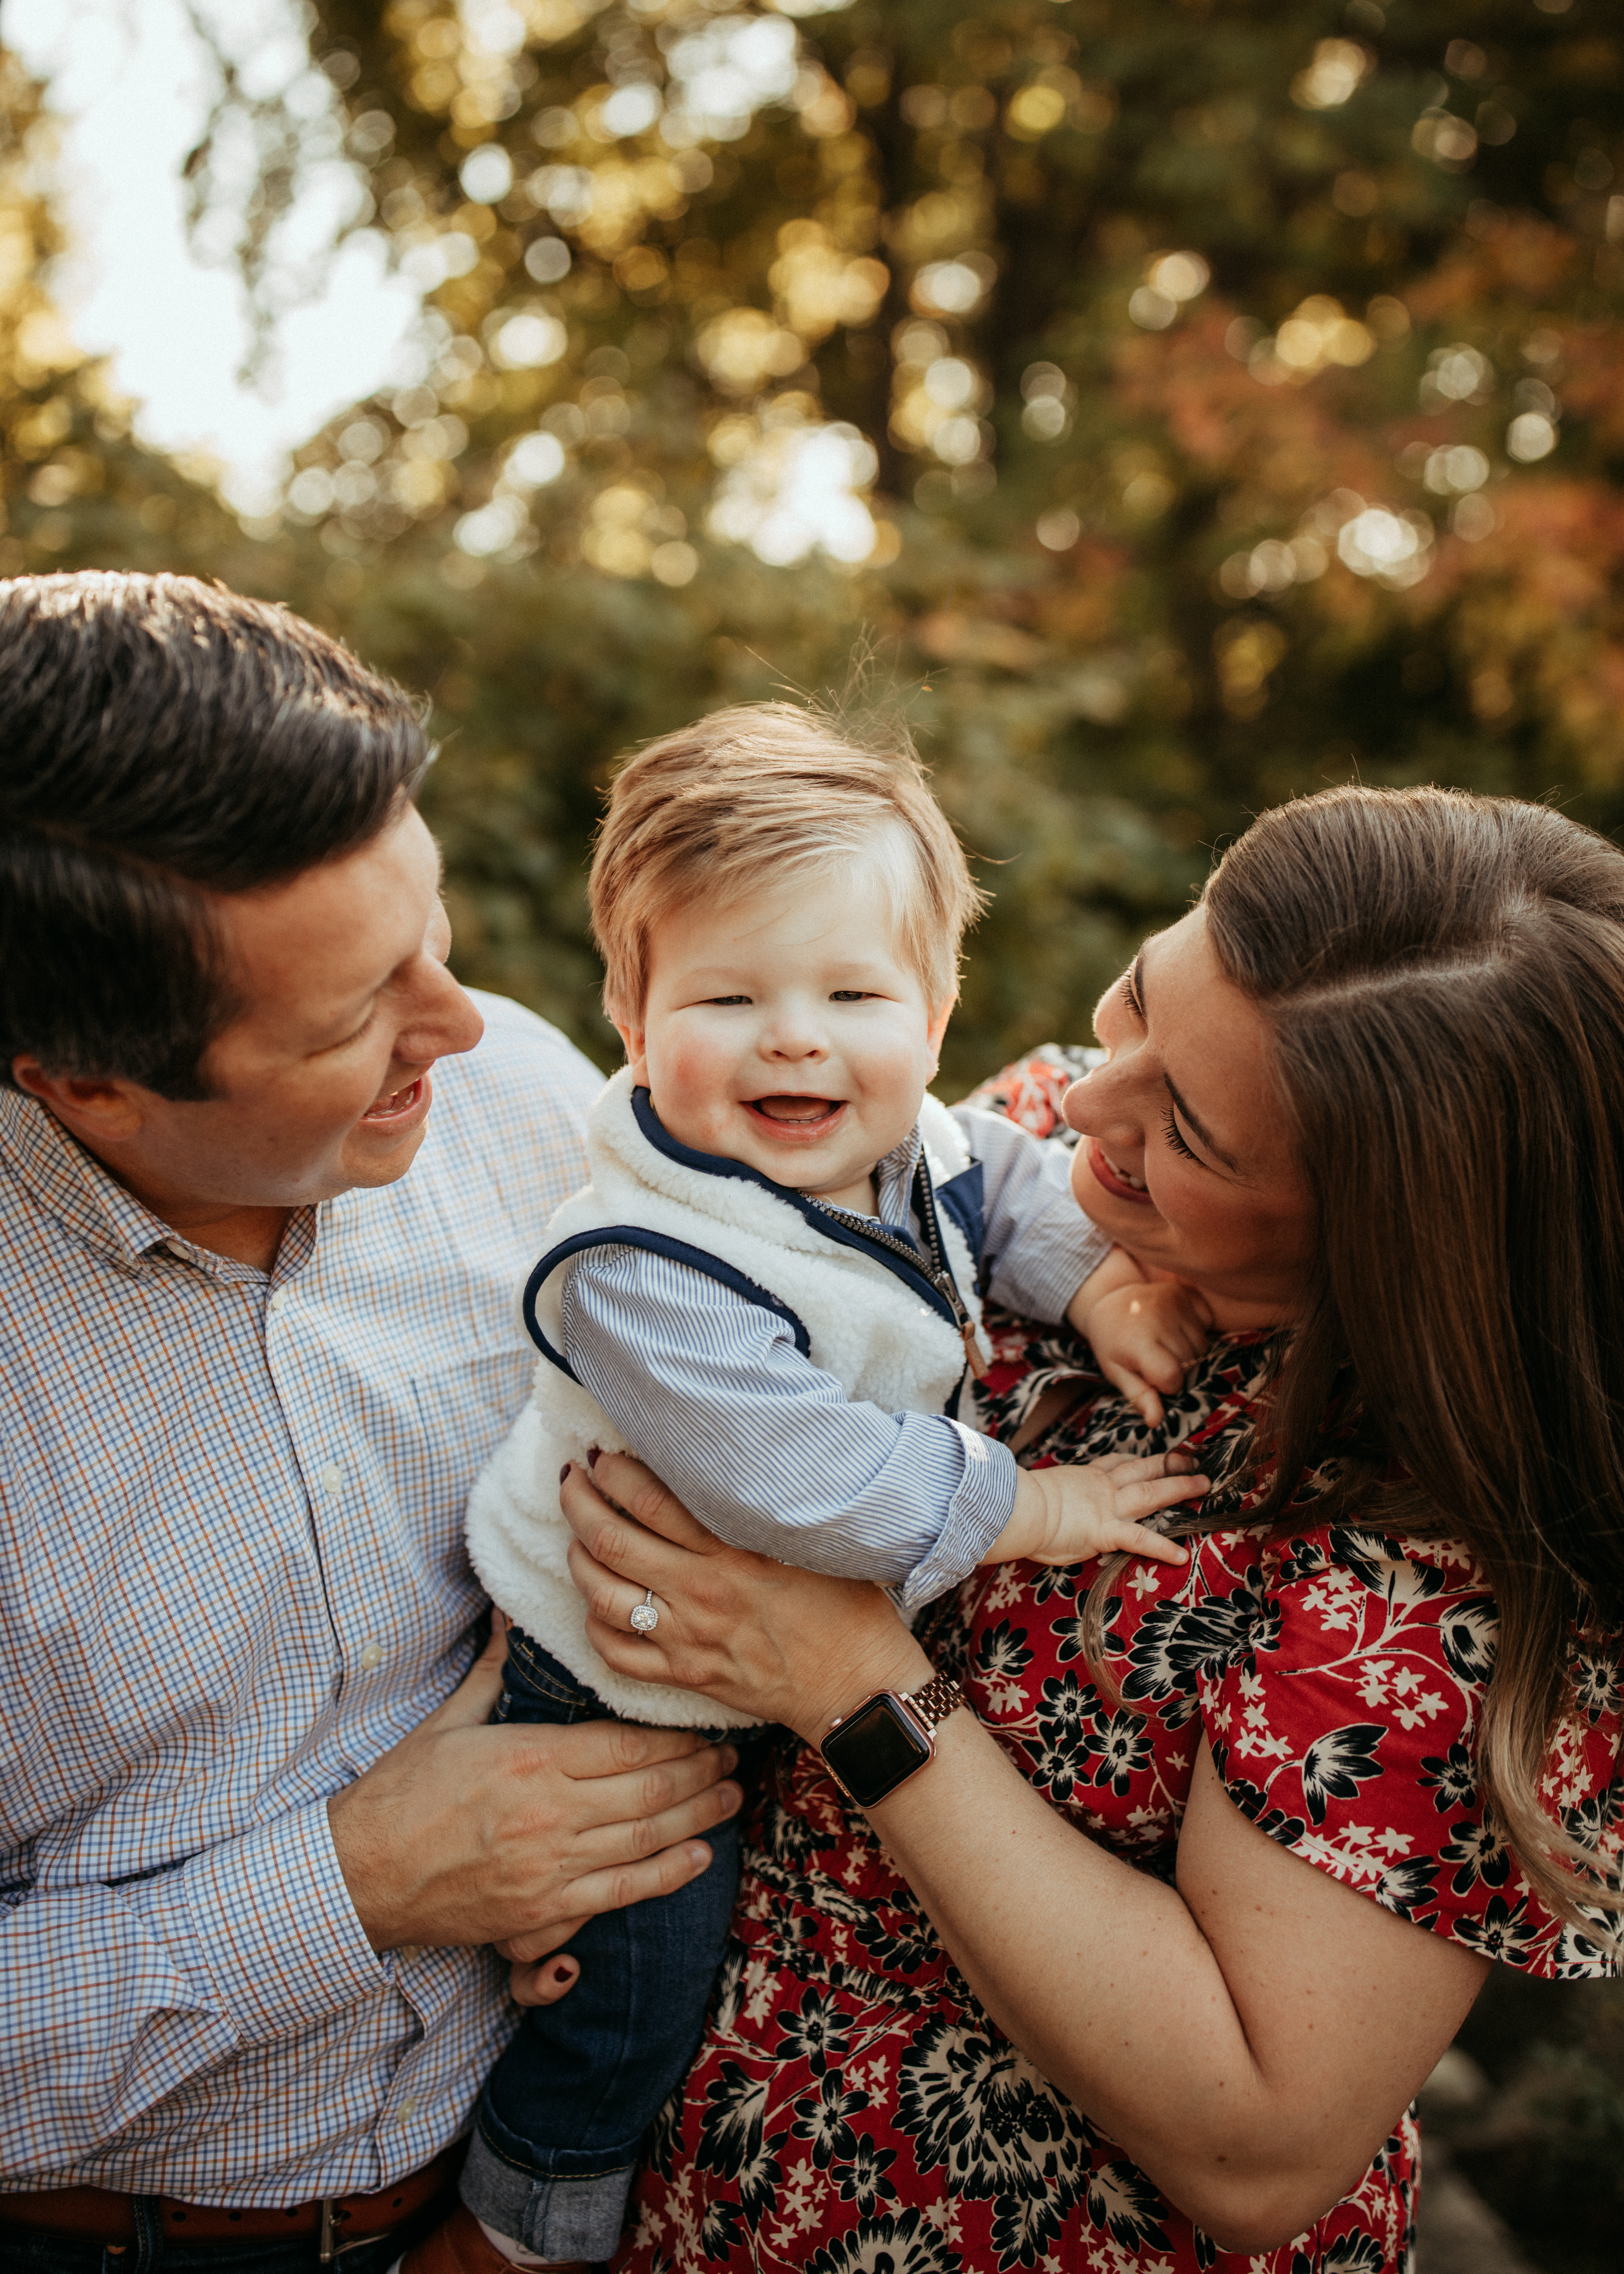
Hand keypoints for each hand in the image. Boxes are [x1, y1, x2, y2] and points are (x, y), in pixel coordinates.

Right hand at [326, 1614, 742, 1955]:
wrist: (360, 1873)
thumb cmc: (400, 1793)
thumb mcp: (448, 1721)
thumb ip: (492, 1669)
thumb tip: (508, 1614)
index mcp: (530, 1757)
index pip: (625, 1742)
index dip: (674, 1735)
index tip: (703, 1725)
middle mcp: (550, 1811)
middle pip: (649, 1788)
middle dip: (699, 1771)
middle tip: (732, 1757)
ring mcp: (550, 1866)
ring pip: (645, 1838)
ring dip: (697, 1817)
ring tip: (730, 1797)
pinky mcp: (542, 1911)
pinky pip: (620, 1893)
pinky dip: (666, 1875)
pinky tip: (698, 1857)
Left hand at [559, 1452, 930, 1742]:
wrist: (859, 1689)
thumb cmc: (850, 1608)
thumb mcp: (815, 1542)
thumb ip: (766, 1509)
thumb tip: (733, 1463)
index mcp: (735, 1551)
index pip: (651, 1500)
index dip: (614, 1471)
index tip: (601, 1454)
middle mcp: (702, 1592)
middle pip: (612, 1541)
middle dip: (579, 1503)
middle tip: (572, 1480)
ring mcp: (688, 1638)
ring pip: (602, 1595)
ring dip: (578, 1560)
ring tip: (577, 1536)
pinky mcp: (686, 1676)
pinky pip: (617, 1653)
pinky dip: (594, 1626)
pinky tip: (596, 1605)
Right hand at [986, 1452, 1206, 1568]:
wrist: (1016, 1509)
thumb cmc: (1018, 1502)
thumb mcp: (1039, 1492)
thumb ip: (1051, 1494)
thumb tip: (1041, 1497)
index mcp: (1085, 1478)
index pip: (1116, 1464)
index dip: (1136, 1460)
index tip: (1149, 1457)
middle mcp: (1102, 1488)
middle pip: (1142, 1470)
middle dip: (1169, 1464)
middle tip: (1191, 1459)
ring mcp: (1107, 1507)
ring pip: (1151, 1493)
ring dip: (1180, 1487)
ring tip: (1204, 1486)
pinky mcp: (1106, 1531)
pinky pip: (1140, 1538)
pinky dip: (1162, 1547)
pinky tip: (1180, 1556)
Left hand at [1070, 1274, 1214, 1426]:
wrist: (1110, 1299)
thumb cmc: (1112, 1342)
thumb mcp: (1116, 1371)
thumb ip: (1139, 1396)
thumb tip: (1156, 1421)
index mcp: (1139, 1342)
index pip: (1172, 1376)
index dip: (1168, 1385)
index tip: (1156, 1380)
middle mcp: (1160, 1319)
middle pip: (1191, 1363)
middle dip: (1180, 1371)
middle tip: (1159, 1362)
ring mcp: (1176, 1303)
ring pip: (1203, 1346)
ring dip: (1191, 1353)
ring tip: (1167, 1346)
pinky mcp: (1187, 1295)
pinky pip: (1207, 1324)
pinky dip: (1198, 1331)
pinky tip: (1176, 1328)